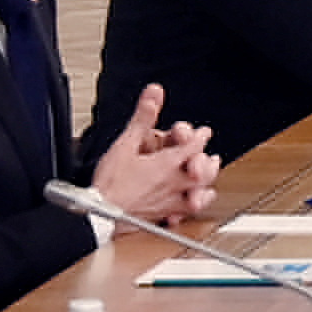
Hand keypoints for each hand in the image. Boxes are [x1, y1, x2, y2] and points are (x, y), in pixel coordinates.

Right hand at [86, 83, 223, 229]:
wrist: (100, 214)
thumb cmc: (111, 183)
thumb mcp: (126, 143)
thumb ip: (143, 118)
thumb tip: (154, 94)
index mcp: (168, 164)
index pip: (194, 146)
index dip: (200, 136)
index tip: (204, 132)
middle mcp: (174, 183)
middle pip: (203, 172)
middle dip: (208, 163)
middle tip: (212, 159)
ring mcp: (170, 202)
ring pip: (198, 195)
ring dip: (205, 188)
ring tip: (208, 186)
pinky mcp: (161, 217)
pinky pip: (181, 215)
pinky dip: (187, 212)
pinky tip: (185, 212)